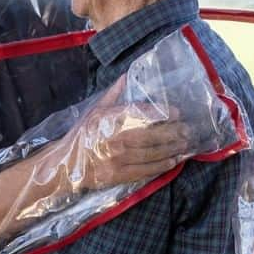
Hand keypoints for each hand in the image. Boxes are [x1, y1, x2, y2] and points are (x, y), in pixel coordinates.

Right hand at [50, 77, 189, 192]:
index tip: (177, 112)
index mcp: (111, 120)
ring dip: (172, 150)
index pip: (142, 113)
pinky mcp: (120, 175)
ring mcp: (119, 159)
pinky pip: (146, 171)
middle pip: (152, 135)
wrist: (65, 165)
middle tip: (188, 130)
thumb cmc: (81, 136)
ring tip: (186, 146)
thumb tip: (126, 77)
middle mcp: (117, 138)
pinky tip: (173, 162)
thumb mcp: (93, 111)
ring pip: (152, 154)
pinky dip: (161, 167)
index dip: (162, 113)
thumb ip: (112, 95)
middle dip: (173, 133)